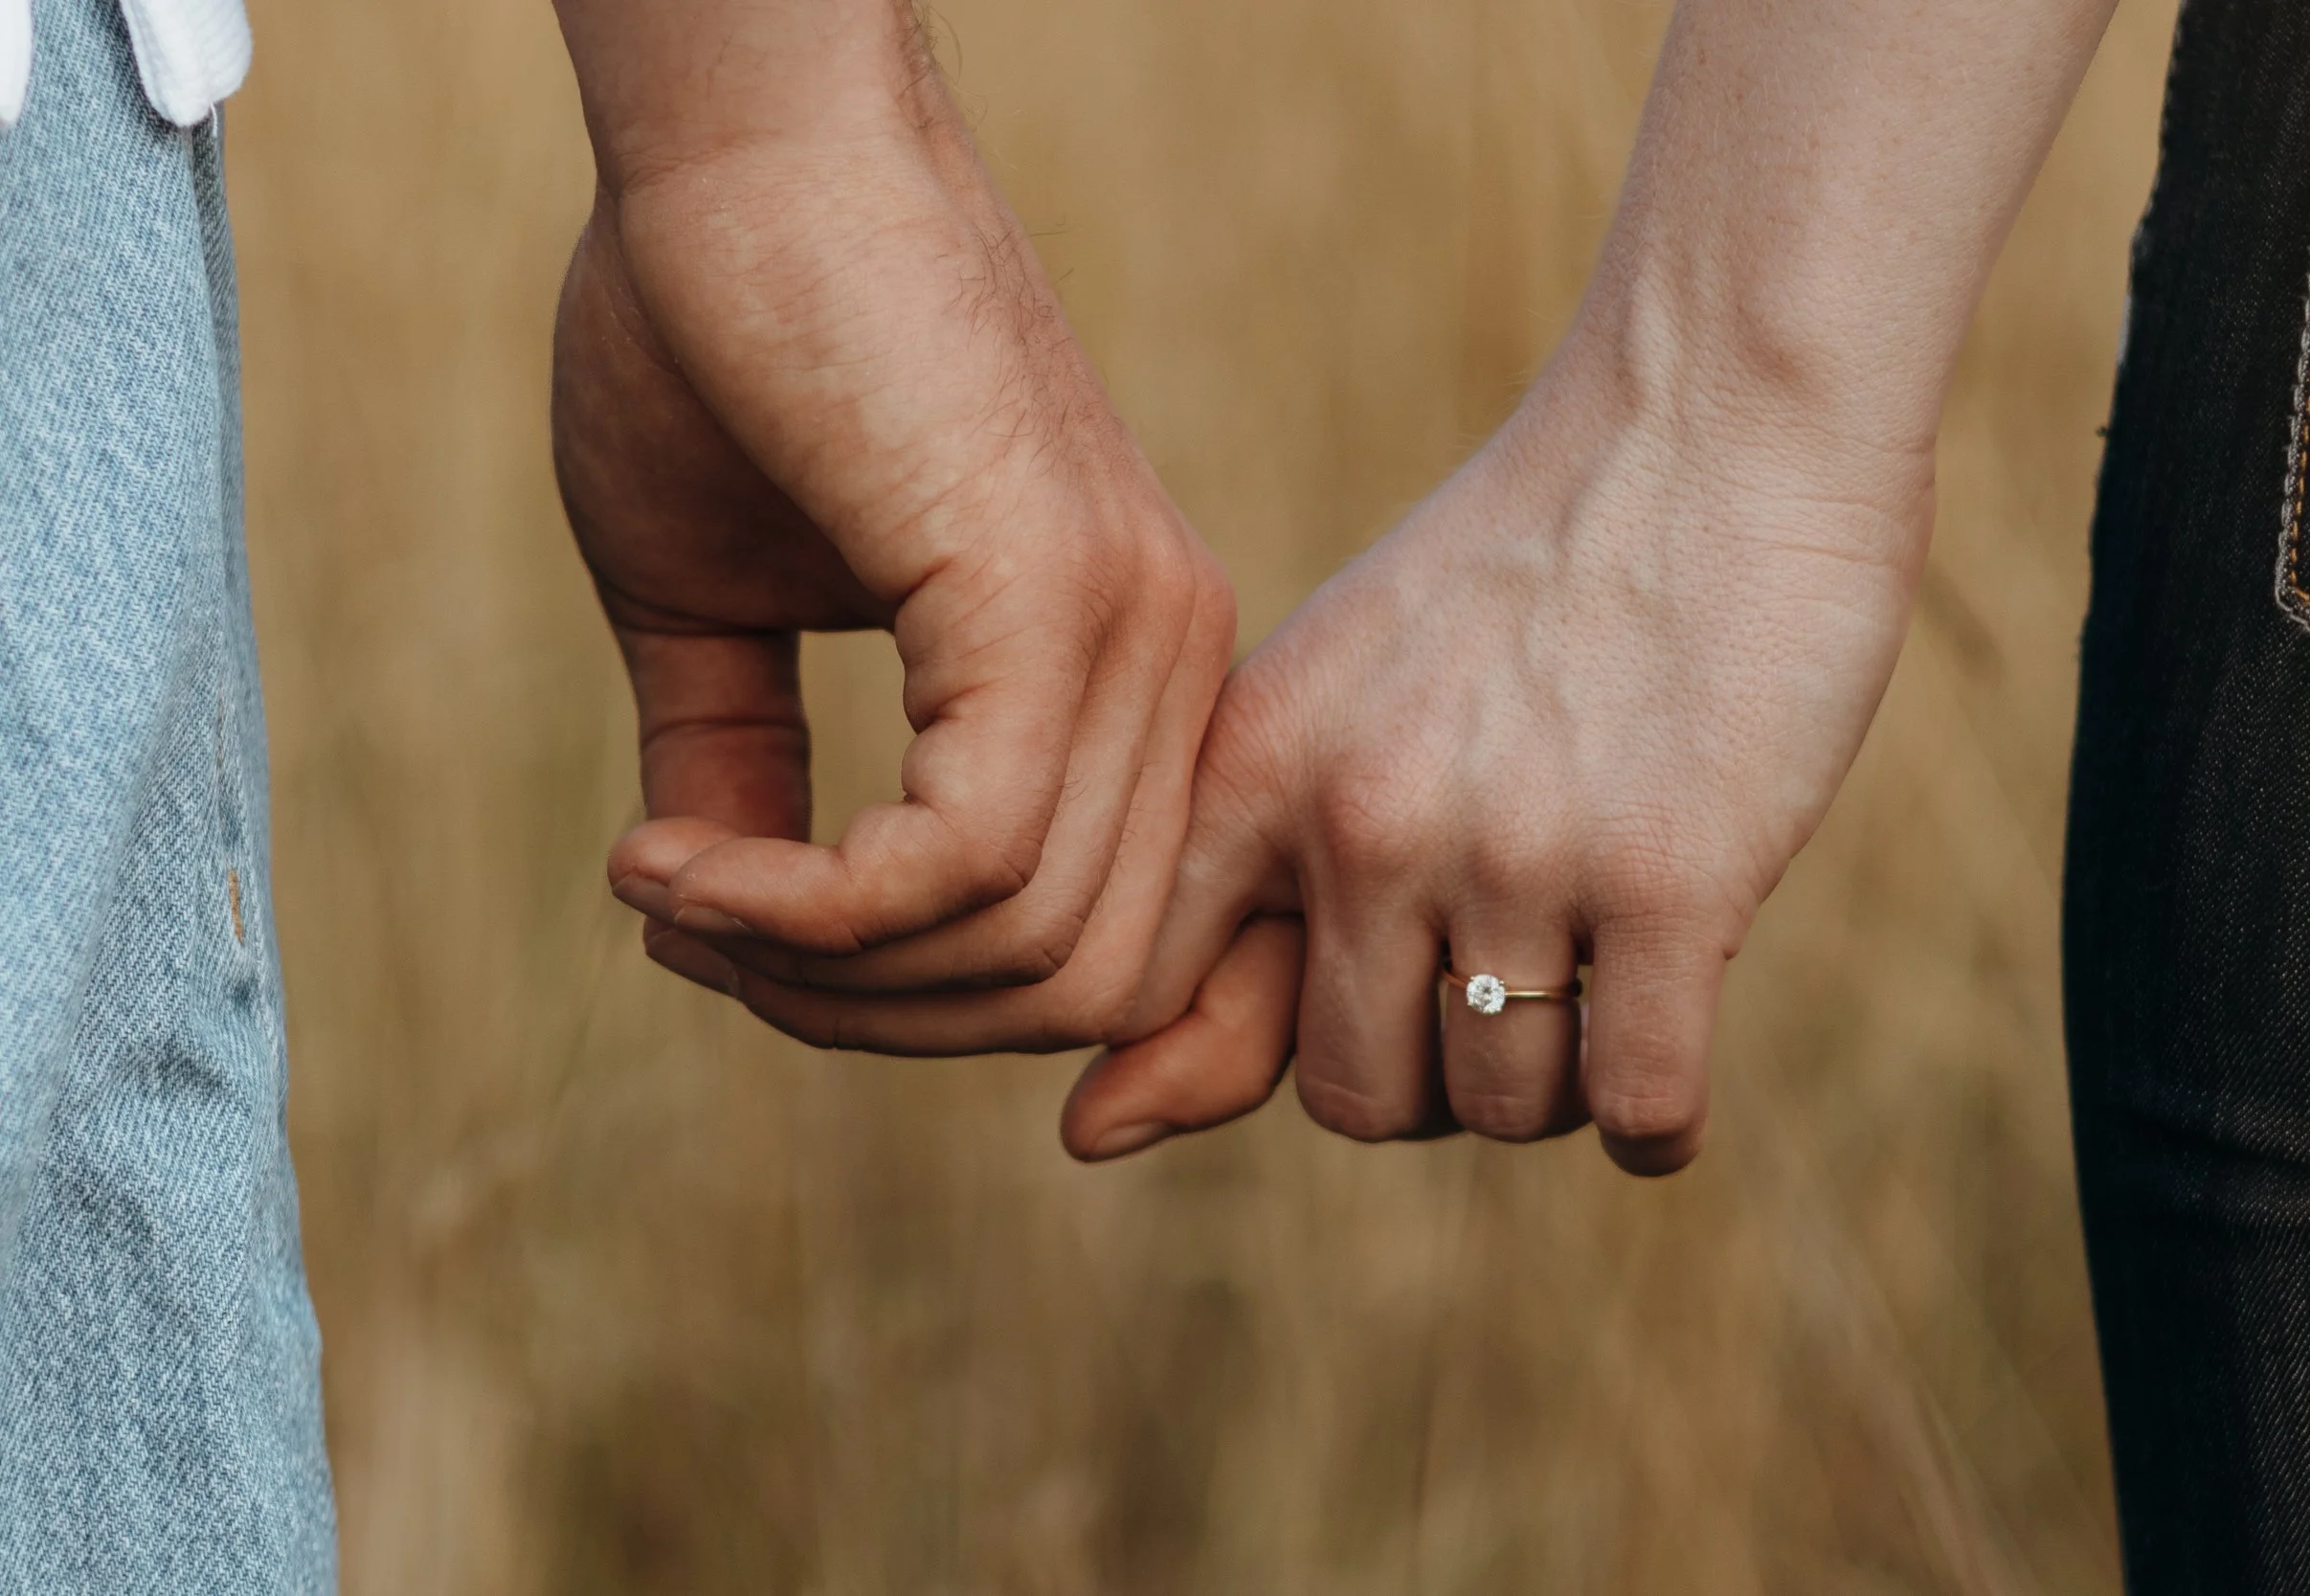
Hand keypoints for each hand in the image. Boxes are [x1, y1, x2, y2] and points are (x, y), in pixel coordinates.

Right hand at [549, 2, 1233, 1002]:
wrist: (728, 146)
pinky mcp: (1051, 599)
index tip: (733, 943)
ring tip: (673, 890)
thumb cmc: (719, 339)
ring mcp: (1129, 632)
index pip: (1097, 945)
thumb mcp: (718, 607)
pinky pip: (964, 865)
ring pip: (1033, 952)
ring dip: (821, 973)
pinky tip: (684, 867)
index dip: (917, 1006)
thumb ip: (754, 776)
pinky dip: (810, 912)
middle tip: (701, 943)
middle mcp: (1164, 663)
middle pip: (1085, 988)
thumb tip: (729, 928)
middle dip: (876, 1020)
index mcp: (1120, 670)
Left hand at [1057, 371, 1931, 1171]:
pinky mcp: (1669, 880)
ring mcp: (1512, 854)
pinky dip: (1656, 1118)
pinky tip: (1667, 1028)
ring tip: (1600, 969)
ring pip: (1501, 1114)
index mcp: (1259, 768)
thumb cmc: (1528, 579)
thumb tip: (1079, 1139)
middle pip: (1357, 1099)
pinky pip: (1637, 1107)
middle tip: (1506, 982)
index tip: (1351, 987)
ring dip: (1557, 1084)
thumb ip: (1233, 898)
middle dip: (1430, 1077)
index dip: (1246, 1048)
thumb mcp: (1338, 696)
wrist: (1716, 418)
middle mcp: (1362, 820)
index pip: (1172, 1014)